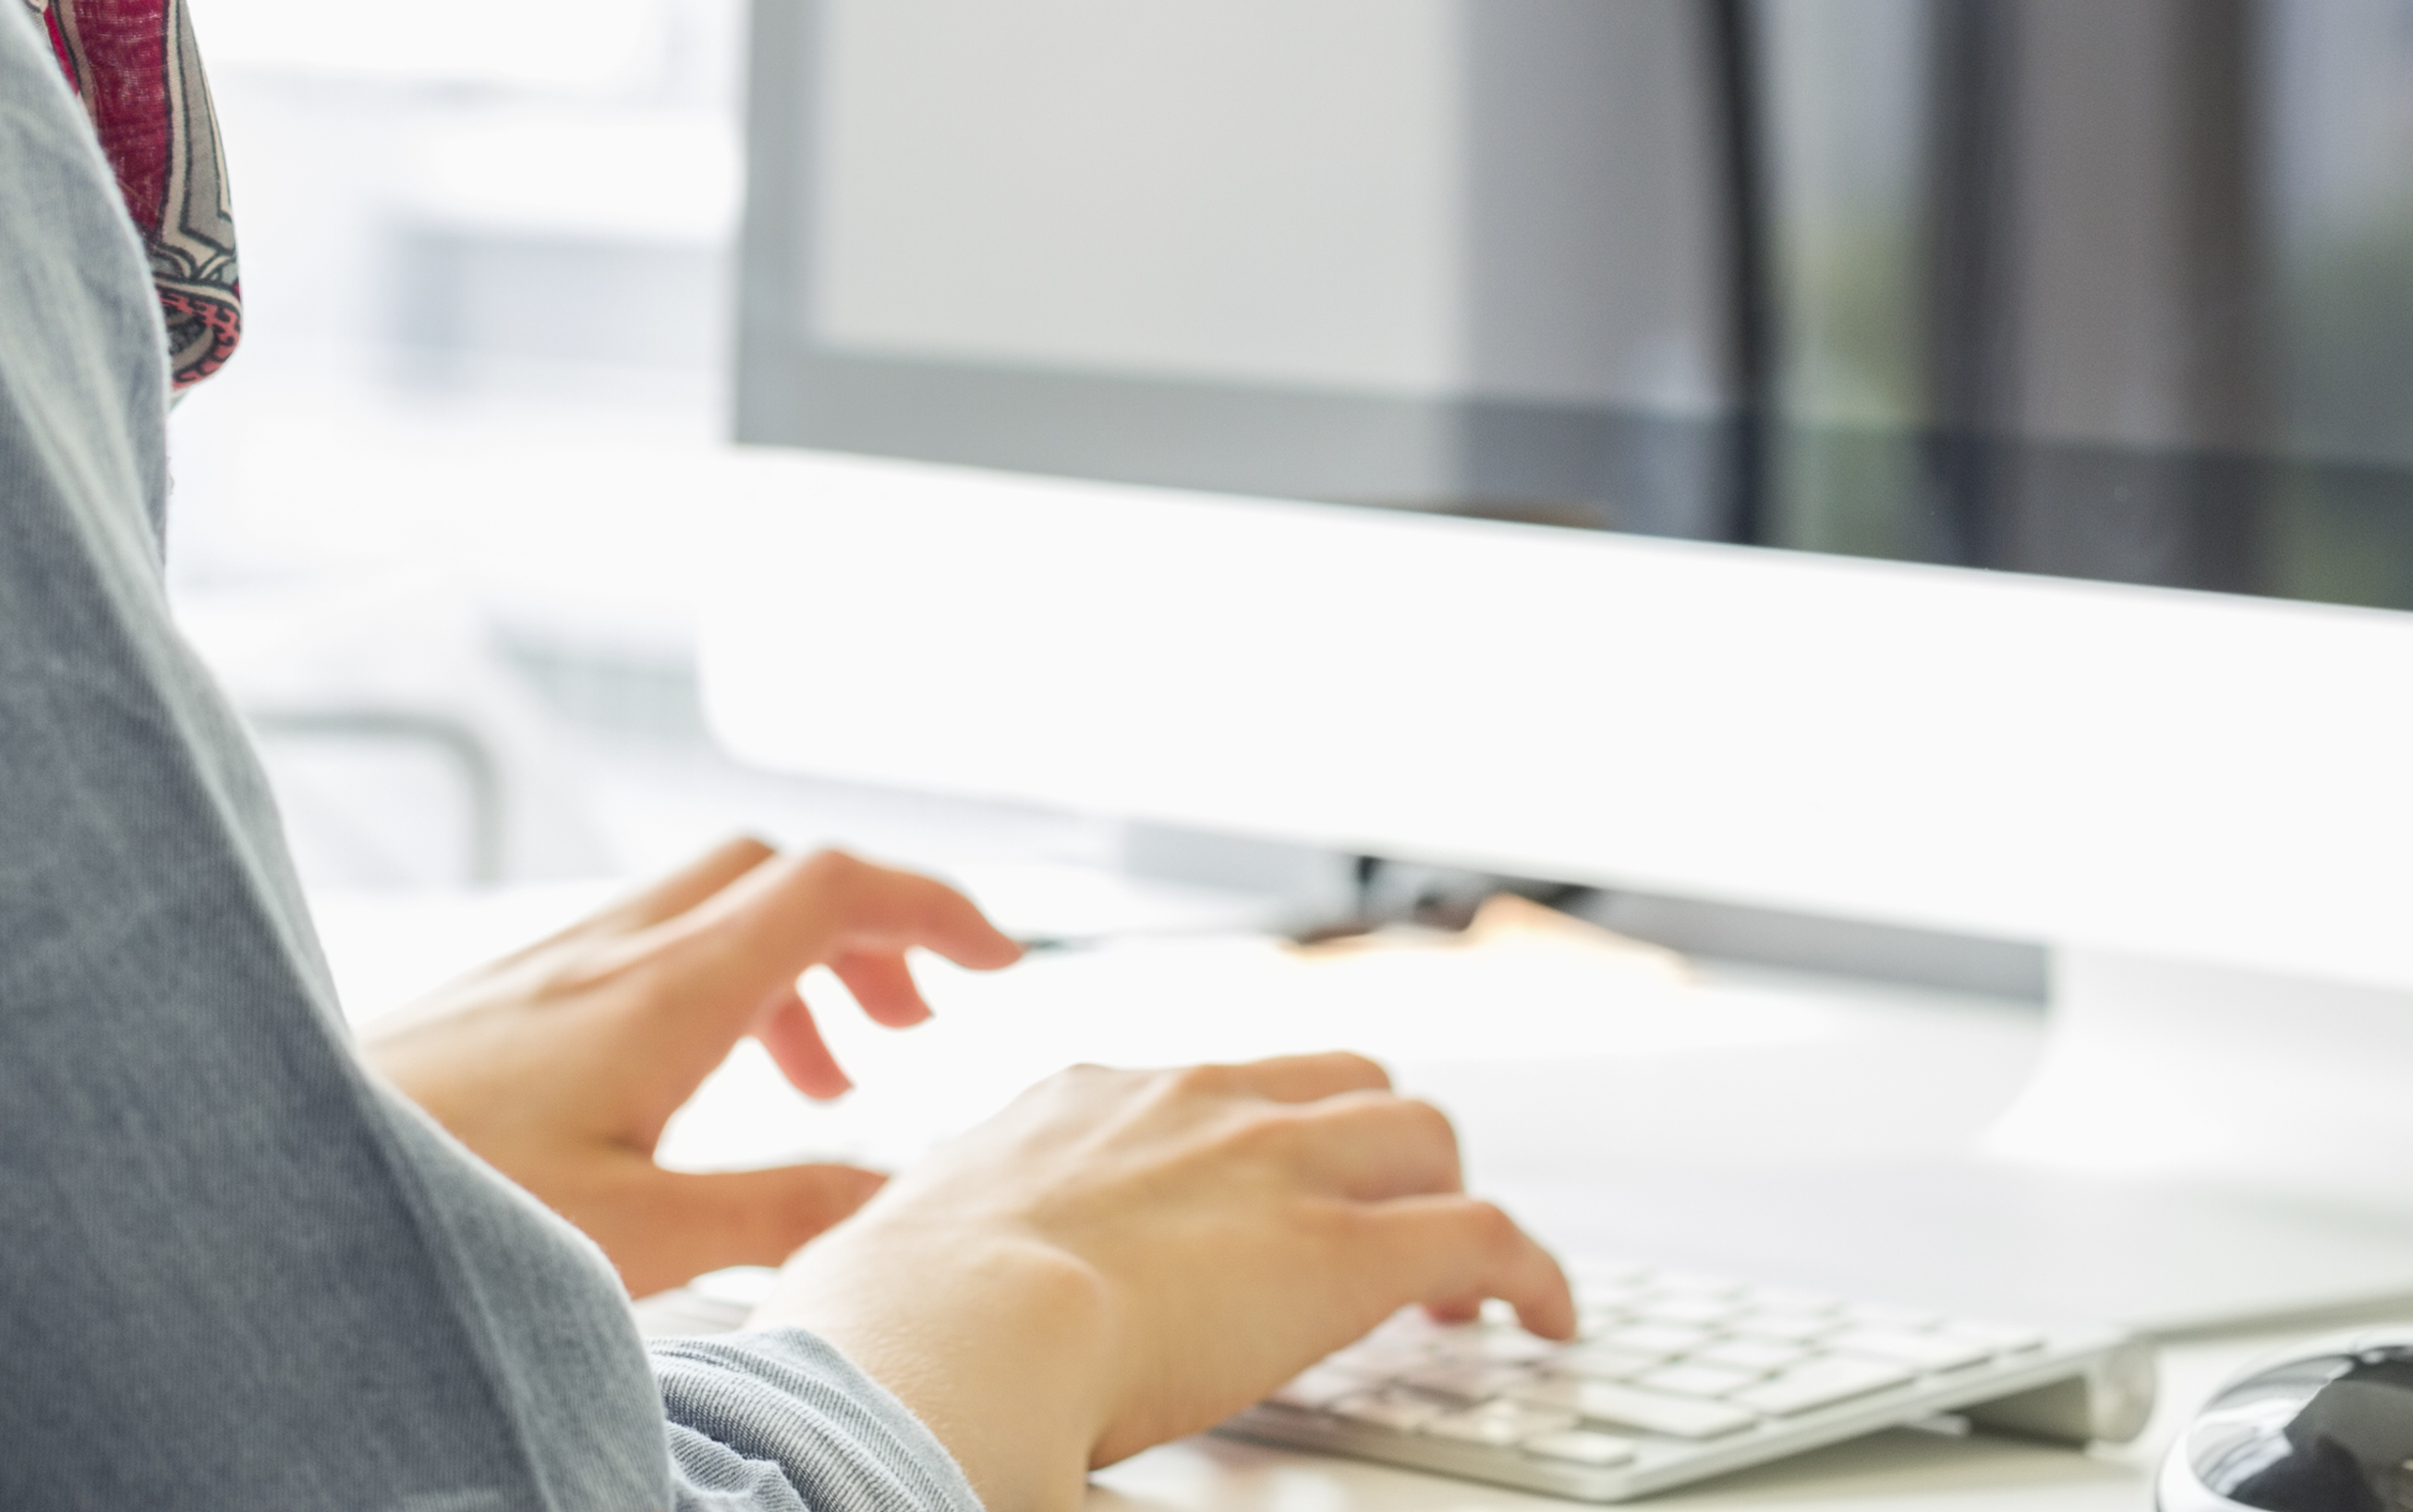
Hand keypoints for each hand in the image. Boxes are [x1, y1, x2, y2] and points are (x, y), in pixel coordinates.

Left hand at [363, 838, 1025, 1291]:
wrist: (278, 1179)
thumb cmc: (449, 1211)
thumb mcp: (642, 1240)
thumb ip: (783, 1213)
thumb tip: (899, 1195)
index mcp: (667, 988)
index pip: (836, 886)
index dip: (936, 908)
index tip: (1000, 962)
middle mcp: (611, 951)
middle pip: (779, 875)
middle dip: (870, 931)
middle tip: (913, 1026)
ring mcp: (549, 964)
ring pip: (709, 907)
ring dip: (790, 967)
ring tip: (820, 1083)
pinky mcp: (501, 996)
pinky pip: (643, 946)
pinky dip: (713, 986)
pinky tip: (695, 1087)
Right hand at [763, 1051, 1574, 1511]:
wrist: (947, 1331)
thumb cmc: (891, 1324)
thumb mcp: (897, 1256)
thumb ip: (922, 1261)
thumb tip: (870, 1311)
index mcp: (1084, 1107)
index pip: (1204, 1089)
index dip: (1253, 1140)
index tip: (1256, 1197)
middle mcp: (1191, 1106)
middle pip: (1335, 1080)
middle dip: (1373, 1143)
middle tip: (1384, 1223)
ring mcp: (1273, 1164)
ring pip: (1418, 1132)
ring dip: (1444, 1193)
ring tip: (1460, 1274)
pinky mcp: (1343, 1249)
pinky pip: (1483, 1233)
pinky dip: (1528, 1269)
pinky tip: (1542, 1313)